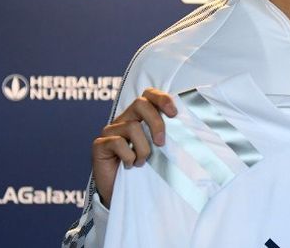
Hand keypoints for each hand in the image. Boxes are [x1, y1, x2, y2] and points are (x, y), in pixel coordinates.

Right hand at [91, 88, 177, 207]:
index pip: (148, 95)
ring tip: (142, 162)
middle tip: (161, 143)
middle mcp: (124, 119)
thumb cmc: (145, 171)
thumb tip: (189, 131)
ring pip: (132, 127)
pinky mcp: (100, 144)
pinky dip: (129, 156)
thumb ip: (168, 137)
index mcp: (139, 117)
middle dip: (156, 122)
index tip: (174, 113)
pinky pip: (118, 143)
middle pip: (140, 104)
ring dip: (143, 148)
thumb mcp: (160, 151)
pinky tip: (129, 166)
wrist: (123, 194)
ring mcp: (110, 131)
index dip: (162, 99)